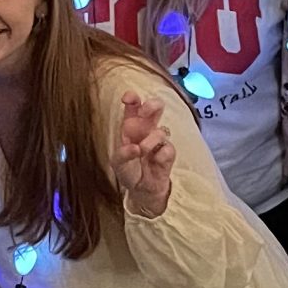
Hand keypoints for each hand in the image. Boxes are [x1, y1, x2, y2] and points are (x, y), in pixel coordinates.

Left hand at [113, 90, 176, 215]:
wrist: (141, 189)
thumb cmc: (128, 170)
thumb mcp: (118, 163)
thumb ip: (123, 154)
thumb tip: (135, 148)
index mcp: (130, 125)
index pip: (134, 106)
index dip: (132, 97)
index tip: (128, 98)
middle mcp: (146, 129)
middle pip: (156, 107)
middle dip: (152, 105)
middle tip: (143, 113)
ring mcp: (159, 140)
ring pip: (161, 131)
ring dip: (149, 142)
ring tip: (141, 153)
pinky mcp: (169, 153)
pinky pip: (168, 149)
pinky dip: (160, 156)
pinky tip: (155, 162)